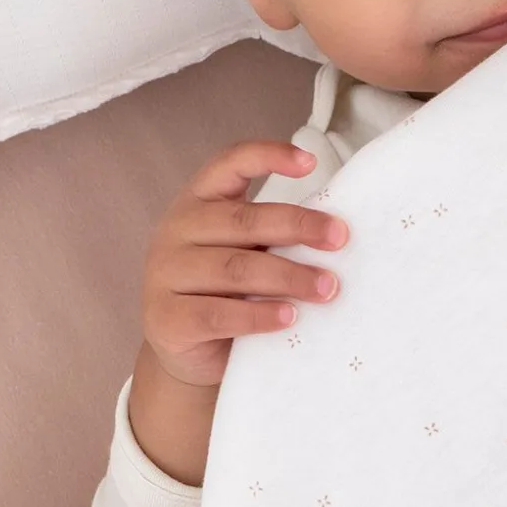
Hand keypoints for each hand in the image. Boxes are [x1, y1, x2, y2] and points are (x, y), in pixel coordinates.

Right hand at [127, 141, 347, 484]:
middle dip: (298, 227)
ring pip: (235, 269)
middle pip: (243, 221)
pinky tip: (290, 316)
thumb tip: (336, 231)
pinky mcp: (168, 319)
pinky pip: (220, 314)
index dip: (267, 156)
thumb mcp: (244, 251)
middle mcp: (176, 231)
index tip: (310, 163)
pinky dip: (260, 315)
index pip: (229, 164)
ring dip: (289, 277)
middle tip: (340, 238)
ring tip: (328, 287)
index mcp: (198, 202)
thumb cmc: (227, 290)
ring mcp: (166, 275)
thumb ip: (272, 236)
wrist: (185, 350)